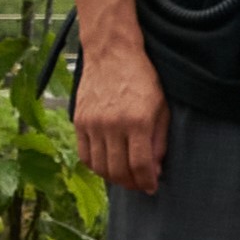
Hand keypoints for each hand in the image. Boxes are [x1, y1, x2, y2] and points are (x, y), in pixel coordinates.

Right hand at [75, 34, 172, 195]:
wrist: (111, 53)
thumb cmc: (141, 78)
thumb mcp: (161, 107)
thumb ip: (159, 140)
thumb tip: (154, 169)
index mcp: (137, 121)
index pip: (140, 165)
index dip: (147, 182)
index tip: (152, 187)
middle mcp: (112, 125)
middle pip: (118, 170)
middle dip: (131, 183)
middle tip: (139, 185)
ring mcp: (92, 123)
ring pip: (100, 166)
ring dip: (113, 178)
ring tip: (124, 176)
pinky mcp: (78, 121)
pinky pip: (84, 155)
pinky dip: (95, 166)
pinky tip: (106, 165)